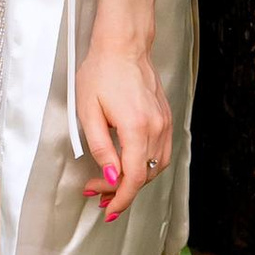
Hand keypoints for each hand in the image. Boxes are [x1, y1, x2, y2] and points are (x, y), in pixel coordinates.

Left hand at [76, 18, 170, 221]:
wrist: (123, 45)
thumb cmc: (101, 72)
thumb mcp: (89, 112)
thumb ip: (101, 148)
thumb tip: (111, 177)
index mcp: (136, 128)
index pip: (134, 178)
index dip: (121, 198)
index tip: (108, 209)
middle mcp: (156, 128)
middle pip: (145, 176)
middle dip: (123, 191)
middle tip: (97, 194)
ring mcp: (164, 123)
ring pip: (156, 167)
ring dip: (136, 180)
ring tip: (112, 184)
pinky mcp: (165, 117)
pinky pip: (160, 152)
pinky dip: (146, 165)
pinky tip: (129, 165)